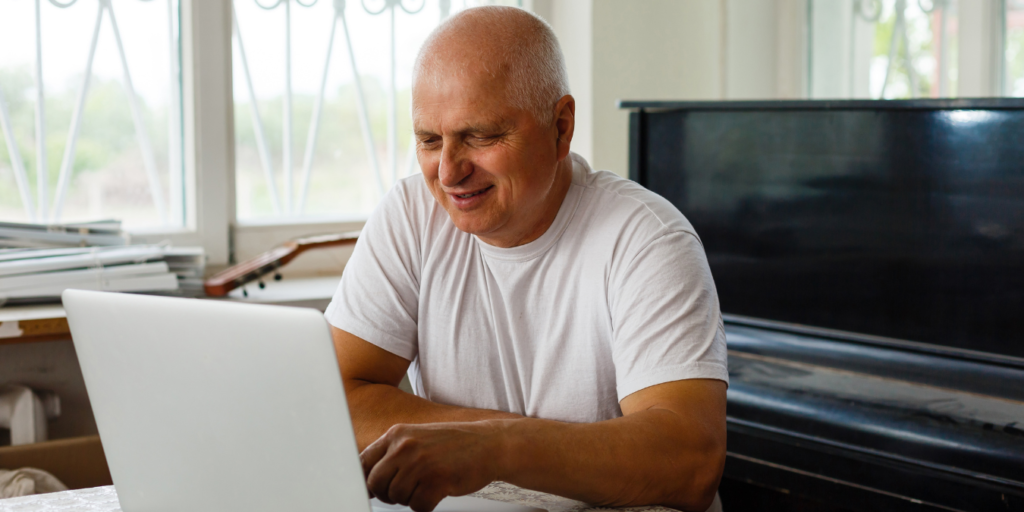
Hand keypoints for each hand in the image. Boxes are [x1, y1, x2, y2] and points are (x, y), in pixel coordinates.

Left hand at [361, 420, 508, 511]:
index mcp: (397, 434)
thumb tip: (367, 479)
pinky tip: (436, 493)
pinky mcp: (436, 481)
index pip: (363, 461)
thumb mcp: (417, 438)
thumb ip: (392, 453)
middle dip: (388, 493)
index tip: (371, 489)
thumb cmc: (454, 444)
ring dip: (410, 498)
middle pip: (376, 483)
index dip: (365, 480)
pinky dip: (425, 506)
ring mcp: (421, 463)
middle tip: (405, 490)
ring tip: (426, 486)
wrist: (489, 444)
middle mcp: (406, 446)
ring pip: (396, 497)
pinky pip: (417, 507)